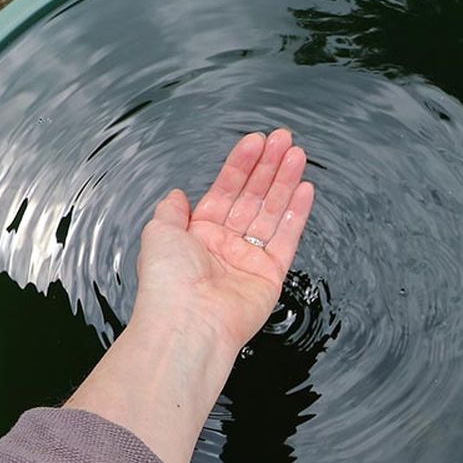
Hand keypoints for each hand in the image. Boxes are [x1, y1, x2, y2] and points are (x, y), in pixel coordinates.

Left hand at [65, 130, 315, 462]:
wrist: (187, 324)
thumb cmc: (167, 283)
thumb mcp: (158, 233)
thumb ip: (171, 210)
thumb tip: (176, 195)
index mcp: (198, 234)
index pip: (225, 190)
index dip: (241, 165)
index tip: (256, 141)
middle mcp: (225, 245)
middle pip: (252, 196)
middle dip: (269, 166)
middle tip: (284, 138)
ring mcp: (249, 260)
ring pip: (271, 211)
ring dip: (285, 182)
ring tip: (297, 154)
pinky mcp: (270, 276)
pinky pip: (286, 238)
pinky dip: (296, 213)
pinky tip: (304, 188)